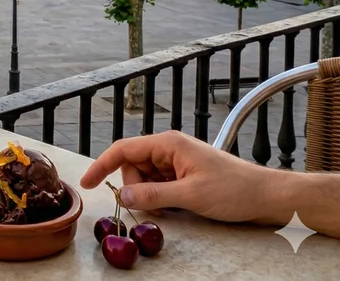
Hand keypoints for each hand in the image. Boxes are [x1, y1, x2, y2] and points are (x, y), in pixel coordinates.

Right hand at [81, 130, 278, 222]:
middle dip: (134, 188)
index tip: (86, 183)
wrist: (266, 196)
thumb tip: (123, 197)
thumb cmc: (234, 190)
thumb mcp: (190, 195)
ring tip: (170, 208)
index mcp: (168, 144)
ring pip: (144, 177)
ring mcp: (176, 161)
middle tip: (151, 208)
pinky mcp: (183, 173)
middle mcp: (169, 148)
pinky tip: (175, 206)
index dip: (101, 165)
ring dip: (148, 195)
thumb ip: (153, 195)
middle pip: (132, 166)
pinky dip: (159, 197)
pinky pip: (158, 184)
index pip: (123, 150)